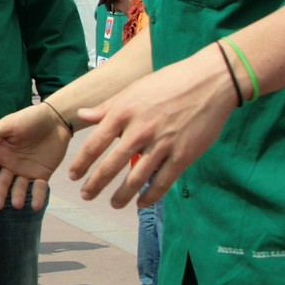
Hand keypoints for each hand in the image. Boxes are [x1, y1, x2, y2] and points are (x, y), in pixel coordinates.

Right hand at [0, 105, 69, 209]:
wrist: (56, 118)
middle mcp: (10, 165)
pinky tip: (37, 205)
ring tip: (18, 204)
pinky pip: (38, 188)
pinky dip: (38, 197)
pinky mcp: (42, 174)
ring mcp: (26, 171)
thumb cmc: (29, 119)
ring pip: (19, 188)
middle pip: (1, 183)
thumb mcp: (8, 126)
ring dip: (17, 196)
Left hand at [67, 44, 238, 207]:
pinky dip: (150, 196)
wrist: (211, 81)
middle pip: (111, 165)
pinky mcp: (183, 155)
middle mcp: (140, 130)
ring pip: (136, 179)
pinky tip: (141, 203)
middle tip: (86, 195)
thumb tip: (82, 115)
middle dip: (95, 184)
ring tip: (113, 204)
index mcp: (124, 112)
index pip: (95, 143)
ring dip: (121, 195)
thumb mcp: (133, 89)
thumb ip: (107, 106)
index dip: (81, 163)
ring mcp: (162, 144)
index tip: (73, 176)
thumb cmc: (170, 82)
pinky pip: (162, 182)